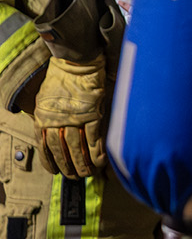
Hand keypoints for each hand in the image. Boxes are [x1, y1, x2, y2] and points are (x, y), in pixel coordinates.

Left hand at [34, 56, 108, 178]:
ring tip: (88, 174)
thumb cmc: (62, 75)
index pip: (44, 146)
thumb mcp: (45, 97)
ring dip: (83, 163)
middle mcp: (56, 120)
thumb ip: (47, 114)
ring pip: (76, 147)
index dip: (50, 161)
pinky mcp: (92, 114)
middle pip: (61, 150)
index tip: (55, 171)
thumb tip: (49, 128)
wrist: (76, 61)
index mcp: (43, 117)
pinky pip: (94, 137)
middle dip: (68, 166)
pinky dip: (97, 151)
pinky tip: (101, 161)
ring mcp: (74, 118)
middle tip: (74, 177)